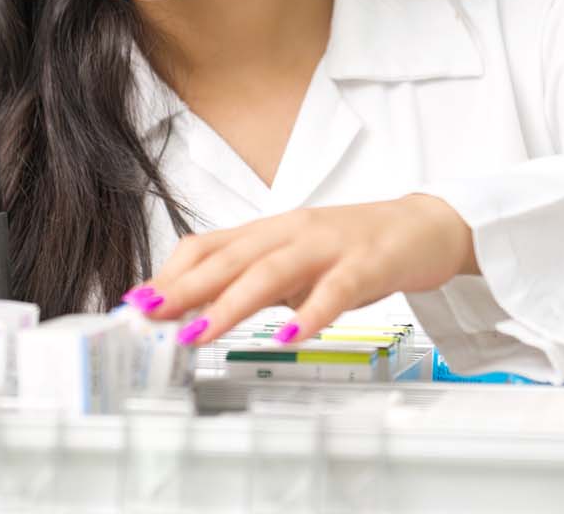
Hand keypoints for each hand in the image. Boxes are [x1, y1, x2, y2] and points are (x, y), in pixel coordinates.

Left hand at [127, 194, 476, 345]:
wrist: (426, 226)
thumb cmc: (355, 247)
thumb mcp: (296, 262)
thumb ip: (254, 283)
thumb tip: (200, 311)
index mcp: (270, 232)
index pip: (208, 246)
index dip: (171, 274)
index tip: (137, 303)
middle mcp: (292, 233)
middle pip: (230, 258)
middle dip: (184, 289)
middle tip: (148, 316)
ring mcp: (329, 246)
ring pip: (273, 271)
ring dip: (232, 303)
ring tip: (200, 332)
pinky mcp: (367, 263)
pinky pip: (336, 291)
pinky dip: (310, 314)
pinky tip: (290, 337)